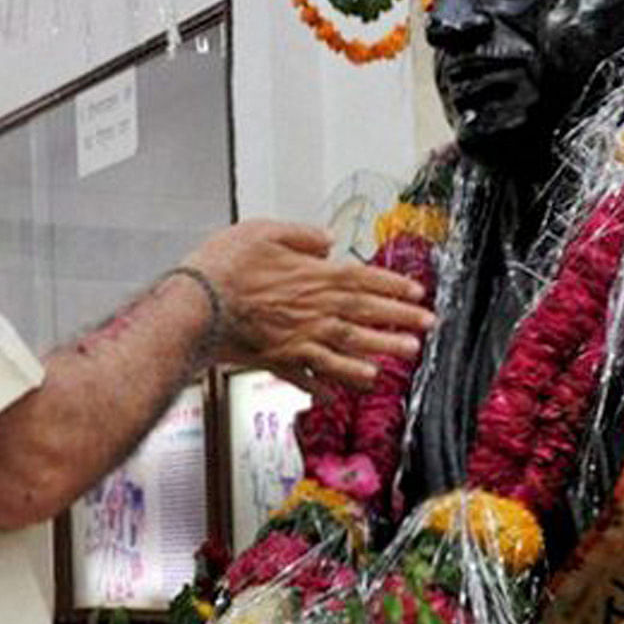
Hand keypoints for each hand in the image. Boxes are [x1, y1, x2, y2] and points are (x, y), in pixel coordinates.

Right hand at [180, 219, 433, 391]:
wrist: (196, 305)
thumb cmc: (225, 266)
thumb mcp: (264, 230)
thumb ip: (300, 234)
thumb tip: (326, 239)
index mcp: (315, 277)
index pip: (365, 279)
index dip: (394, 285)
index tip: (417, 293)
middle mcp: (316, 311)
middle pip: (367, 315)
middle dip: (400, 321)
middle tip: (427, 328)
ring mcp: (300, 340)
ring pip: (348, 349)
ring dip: (378, 354)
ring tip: (401, 359)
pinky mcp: (278, 360)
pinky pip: (306, 377)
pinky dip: (323, 386)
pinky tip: (334, 394)